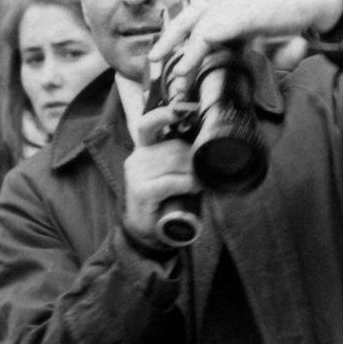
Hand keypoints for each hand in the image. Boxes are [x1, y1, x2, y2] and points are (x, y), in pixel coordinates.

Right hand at [123, 105, 200, 246]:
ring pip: (175, 162)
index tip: (180, 111)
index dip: (163, 115)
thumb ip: (178, 158)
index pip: (148, 124)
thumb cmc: (163, 201)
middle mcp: (137, 158)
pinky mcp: (142, 190)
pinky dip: (188, 183)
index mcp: (142, 150)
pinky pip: (172, 181)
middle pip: (173, 145)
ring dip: (194, 172)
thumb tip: (205, 144)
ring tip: (203, 182)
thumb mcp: (168, 174)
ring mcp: (137, 174)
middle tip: (205, 170)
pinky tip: (197, 188)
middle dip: (194, 157)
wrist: (146, 233)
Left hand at [148, 0, 342, 77]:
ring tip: (174, 83)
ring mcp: (223, 4)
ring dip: (180, 60)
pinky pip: (202, 39)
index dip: (175, 39)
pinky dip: (191, 58)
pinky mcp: (231, 16)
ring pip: (188, 33)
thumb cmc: (286, 15)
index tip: (168, 58)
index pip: (189, 18)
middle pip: (181, 22)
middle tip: (154, 64)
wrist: (310, 3)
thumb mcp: (254, 30)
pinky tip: (183, 73)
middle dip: (166, 45)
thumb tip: (233, 62)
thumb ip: (239, 43)